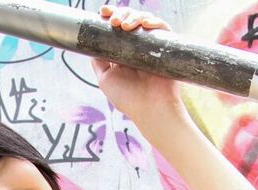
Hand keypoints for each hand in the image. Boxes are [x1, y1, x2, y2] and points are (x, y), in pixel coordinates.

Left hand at [92, 6, 188, 144]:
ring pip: (145, 20)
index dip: (111, 16)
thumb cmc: (128, 99)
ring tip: (126, 26)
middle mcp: (138, 47)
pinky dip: (155, 22)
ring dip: (134, 17)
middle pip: (130, 19)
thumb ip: (98, 61)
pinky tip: (145, 25)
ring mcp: (152, 46)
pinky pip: (163, 28)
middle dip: (121, 14)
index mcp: (123, 52)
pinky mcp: (167, 48)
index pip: (117, 28)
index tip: (103, 13)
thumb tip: (91, 43)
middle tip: (115, 22)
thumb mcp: (105, 79)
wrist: (149, 109)